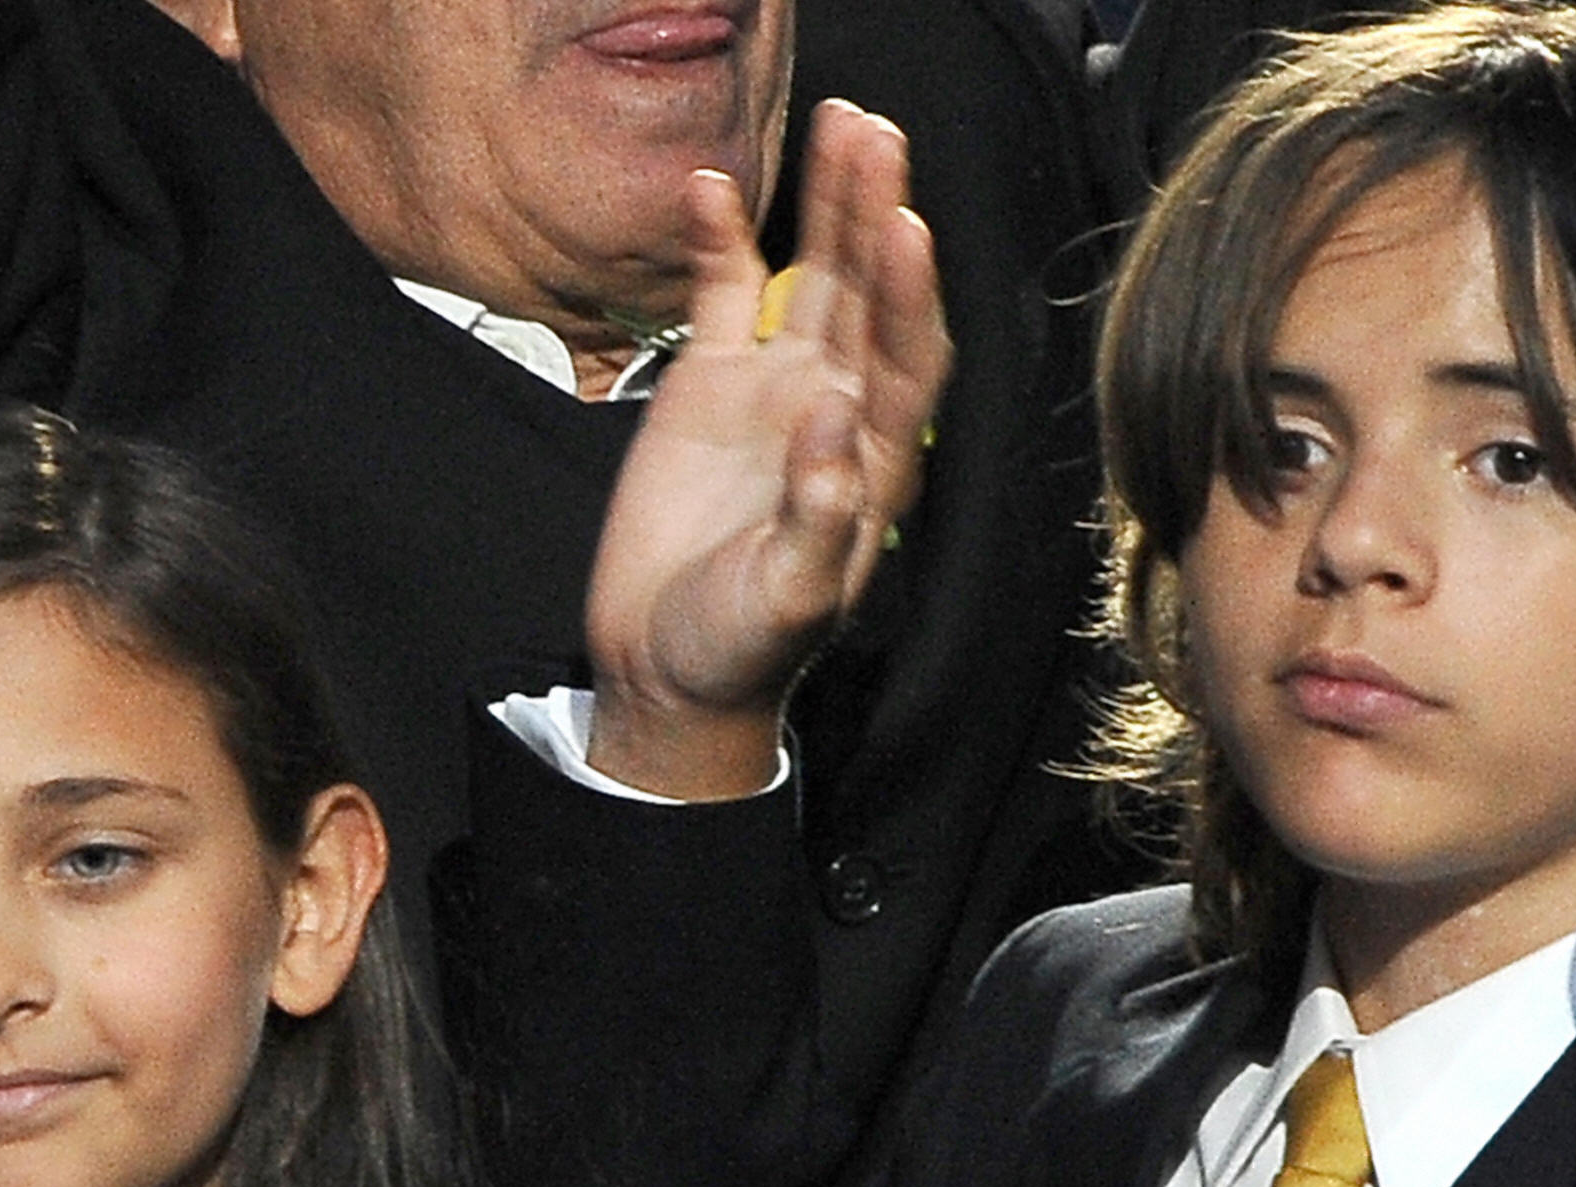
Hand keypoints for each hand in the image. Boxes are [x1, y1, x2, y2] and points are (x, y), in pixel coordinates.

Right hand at [583, 101, 951, 799]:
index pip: (906, 357)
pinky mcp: (712, 385)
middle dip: (876, 215)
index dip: (909, 293)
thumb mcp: (785, 602)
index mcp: (872, 461)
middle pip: (870, 294)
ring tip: (837, 124)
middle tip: (874, 136)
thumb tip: (831, 417)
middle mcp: (837, 409)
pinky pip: (722, 294)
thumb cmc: (741, 653)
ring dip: (827, 204)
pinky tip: (710, 184)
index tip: (903, 227)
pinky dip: (719, 239)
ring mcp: (776, 388)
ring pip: (814, 275)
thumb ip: (817, 515)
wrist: (667, 673)